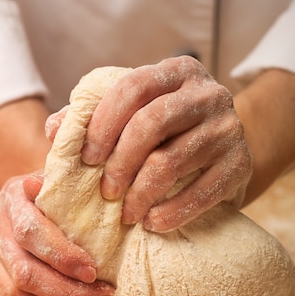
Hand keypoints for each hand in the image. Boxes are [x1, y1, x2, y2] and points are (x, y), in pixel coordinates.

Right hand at [0, 173, 115, 295]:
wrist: (23, 198)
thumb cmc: (56, 194)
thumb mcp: (65, 182)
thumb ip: (74, 189)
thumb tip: (89, 188)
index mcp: (12, 196)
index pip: (31, 232)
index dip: (63, 257)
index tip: (94, 273)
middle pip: (23, 272)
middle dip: (68, 293)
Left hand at [77, 57, 251, 231]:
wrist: (225, 152)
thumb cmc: (168, 134)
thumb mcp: (135, 115)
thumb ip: (94, 118)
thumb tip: (55, 129)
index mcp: (175, 72)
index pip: (132, 87)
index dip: (103, 123)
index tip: (86, 159)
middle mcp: (207, 93)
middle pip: (152, 122)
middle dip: (120, 162)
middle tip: (105, 192)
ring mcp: (227, 128)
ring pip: (172, 160)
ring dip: (141, 194)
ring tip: (126, 214)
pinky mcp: (241, 164)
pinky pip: (201, 192)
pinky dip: (171, 212)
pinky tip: (152, 223)